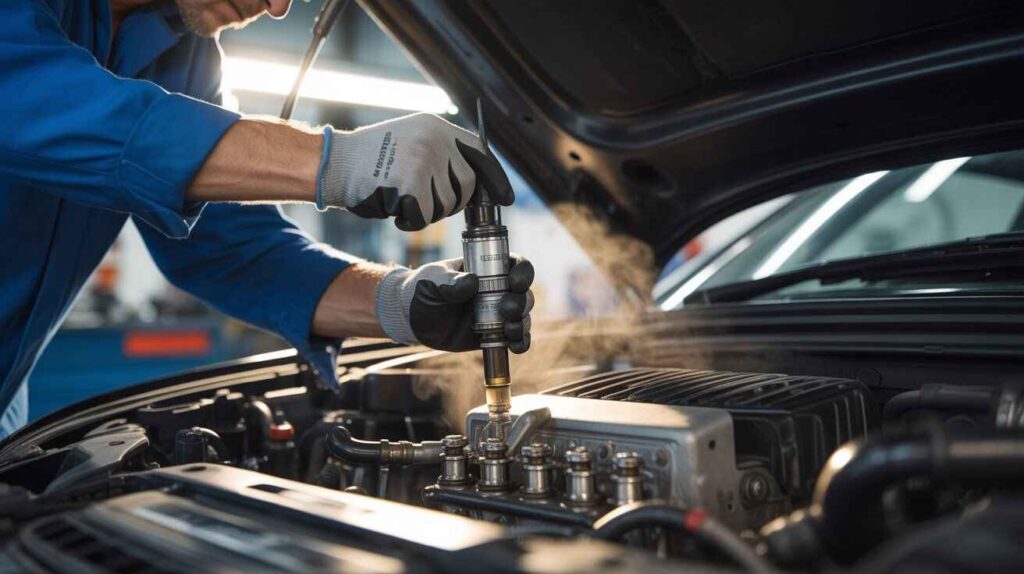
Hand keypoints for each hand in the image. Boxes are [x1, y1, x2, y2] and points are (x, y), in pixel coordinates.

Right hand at [319, 113, 512, 230]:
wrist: (333, 163)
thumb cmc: (368, 160)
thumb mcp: (409, 140)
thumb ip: (440, 151)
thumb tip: (473, 179)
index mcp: (437, 127)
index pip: (481, 153)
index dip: (496, 179)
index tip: (506, 199)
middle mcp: (434, 140)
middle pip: (467, 187)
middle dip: (450, 203)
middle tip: (422, 201)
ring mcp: (423, 160)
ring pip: (445, 206)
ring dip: (425, 213)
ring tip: (400, 198)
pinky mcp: (410, 184)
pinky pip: (423, 217)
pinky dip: (408, 222)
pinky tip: (392, 209)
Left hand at [374, 255, 533, 352]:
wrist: (411, 319)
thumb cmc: (423, 289)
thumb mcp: (433, 281)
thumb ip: (450, 281)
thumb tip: (471, 282)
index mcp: (487, 269)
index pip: (515, 264)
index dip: (522, 272)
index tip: (514, 282)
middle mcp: (498, 290)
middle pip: (524, 293)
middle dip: (521, 301)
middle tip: (506, 309)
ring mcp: (497, 313)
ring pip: (523, 316)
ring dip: (522, 323)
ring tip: (509, 329)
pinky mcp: (494, 334)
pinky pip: (515, 339)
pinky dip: (520, 342)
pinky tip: (514, 346)